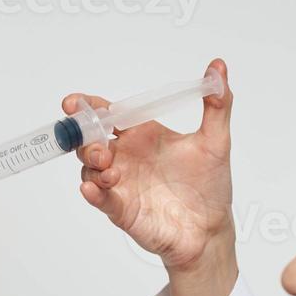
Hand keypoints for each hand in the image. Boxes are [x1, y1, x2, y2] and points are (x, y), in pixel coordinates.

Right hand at [64, 58, 237, 276]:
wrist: (211, 228)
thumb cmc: (210, 186)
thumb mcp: (216, 141)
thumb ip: (217, 104)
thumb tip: (219, 67)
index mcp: (141, 135)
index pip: (109, 114)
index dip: (89, 106)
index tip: (76, 102)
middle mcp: (126, 158)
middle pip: (90, 140)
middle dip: (85, 138)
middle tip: (101, 146)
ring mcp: (120, 184)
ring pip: (90, 169)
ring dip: (92, 165)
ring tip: (110, 170)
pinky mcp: (121, 210)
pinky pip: (100, 199)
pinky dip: (93, 193)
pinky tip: (92, 189)